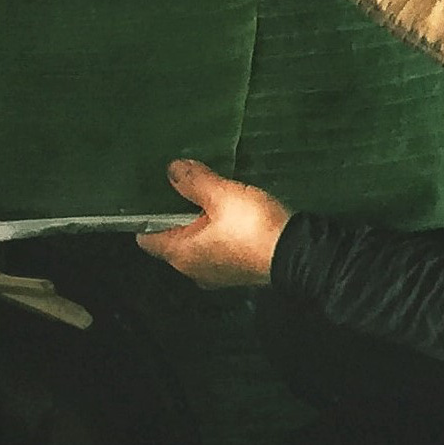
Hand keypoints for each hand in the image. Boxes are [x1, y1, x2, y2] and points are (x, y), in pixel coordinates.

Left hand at [136, 159, 291, 287]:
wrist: (297, 254)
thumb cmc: (252, 226)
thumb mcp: (221, 195)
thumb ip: (193, 181)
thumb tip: (172, 169)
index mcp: (180, 254)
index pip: (146, 238)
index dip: (146, 216)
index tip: (154, 195)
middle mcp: (192, 270)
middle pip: (172, 242)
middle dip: (177, 218)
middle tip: (185, 190)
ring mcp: (216, 275)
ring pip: (196, 247)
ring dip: (200, 227)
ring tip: (210, 200)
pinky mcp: (237, 273)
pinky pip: (218, 251)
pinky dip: (218, 236)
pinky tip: (231, 218)